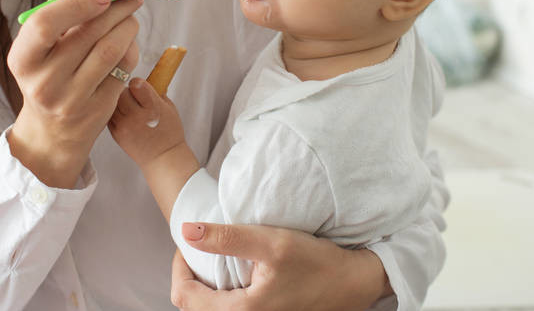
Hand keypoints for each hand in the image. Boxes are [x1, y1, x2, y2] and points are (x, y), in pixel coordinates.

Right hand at [7, 0, 141, 187]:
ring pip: (110, 51)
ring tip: (132, 16)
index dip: (78, 2)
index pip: (45, 23)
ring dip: (128, 27)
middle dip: (116, 9)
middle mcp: (42, 82)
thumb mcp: (45, 40)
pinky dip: (131, 50)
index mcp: (22, 59)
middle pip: (88, 34)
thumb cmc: (48, 71)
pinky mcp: (97, 111)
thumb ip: (58, 2)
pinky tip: (130, 41)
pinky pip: (123, 71)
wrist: (52, 130)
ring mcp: (70, 100)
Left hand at [108, 77, 186, 167]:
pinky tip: (123, 115)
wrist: (163, 158)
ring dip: (119, 101)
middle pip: (122, 91)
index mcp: (153, 108)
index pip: (136, 84)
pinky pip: (109, 114)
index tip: (140, 87)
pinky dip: (114, 112)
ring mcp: (124, 126)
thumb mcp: (170, 107)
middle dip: (127, 91)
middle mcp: (136, 117)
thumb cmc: (169, 132)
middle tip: (134, 97)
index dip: (138, 83)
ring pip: (112, 101)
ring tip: (128, 106)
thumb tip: (144, 75)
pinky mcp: (115, 134)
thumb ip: (156, 91)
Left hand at [170, 223, 389, 310]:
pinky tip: (234, 273)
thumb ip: (227, 237)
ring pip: (212, 310)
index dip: (178, 267)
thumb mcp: (271, 242)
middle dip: (189, 277)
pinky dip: (222, 294)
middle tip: (197, 248)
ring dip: (205, 287)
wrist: (355, 283)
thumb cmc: (317, 263)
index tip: (188, 243)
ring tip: (213, 258)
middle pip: (194, 307)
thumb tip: (186, 231)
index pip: (184, 297)